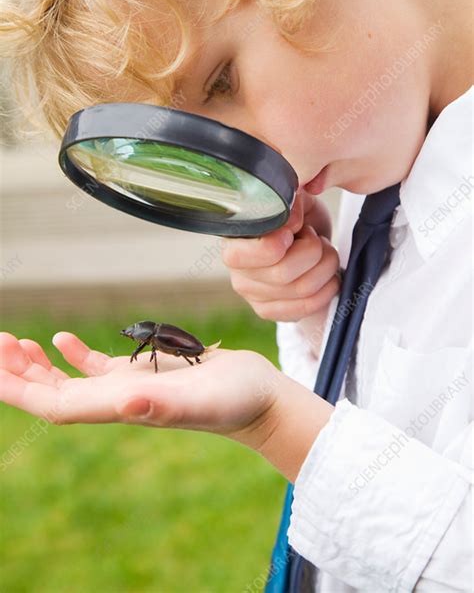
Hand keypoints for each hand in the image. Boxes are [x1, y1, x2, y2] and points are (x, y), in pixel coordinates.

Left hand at [0, 331, 284, 448]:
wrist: (257, 397)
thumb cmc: (235, 401)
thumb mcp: (201, 401)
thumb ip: (163, 407)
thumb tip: (124, 405)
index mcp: (118, 407)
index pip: (54, 404)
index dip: (19, 390)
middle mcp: (115, 401)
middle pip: (52, 393)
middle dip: (18, 374)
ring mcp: (128, 387)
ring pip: (68, 380)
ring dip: (38, 366)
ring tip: (12, 343)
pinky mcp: (144, 373)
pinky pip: (96, 366)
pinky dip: (73, 353)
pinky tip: (60, 339)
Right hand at [221, 189, 340, 321]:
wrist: (305, 241)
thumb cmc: (298, 219)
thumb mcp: (296, 201)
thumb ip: (291, 203)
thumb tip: (291, 221)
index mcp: (234, 241)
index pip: (247, 254)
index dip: (279, 241)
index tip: (296, 228)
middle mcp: (237, 273)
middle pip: (282, 273)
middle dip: (313, 251)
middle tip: (316, 238)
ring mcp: (253, 296)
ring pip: (301, 289)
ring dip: (326, 267)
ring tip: (325, 253)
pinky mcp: (270, 312)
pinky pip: (307, 307)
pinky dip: (327, 289)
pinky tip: (328, 275)